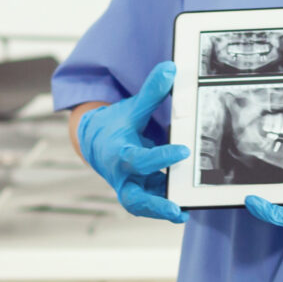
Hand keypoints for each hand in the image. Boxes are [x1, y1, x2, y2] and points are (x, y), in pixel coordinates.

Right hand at [74, 62, 188, 222]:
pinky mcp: (139, 193)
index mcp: (118, 154)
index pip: (138, 160)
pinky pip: (152, 204)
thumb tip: (170, 69)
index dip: (160, 157)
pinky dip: (167, 206)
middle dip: (155, 206)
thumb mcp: (132, 108)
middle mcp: (122, 176)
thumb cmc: (115, 126)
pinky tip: (186, 207)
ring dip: (163, 211)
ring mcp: (130, 187)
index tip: (183, 151)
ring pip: (144, 206)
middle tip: (177, 210)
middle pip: (134, 199)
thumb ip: (151, 92)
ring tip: (186, 212)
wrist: (96, 142)